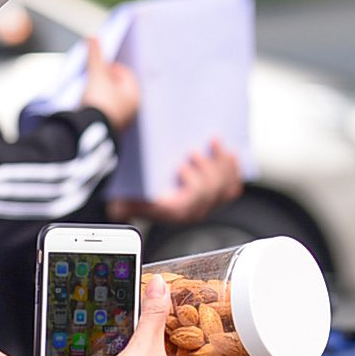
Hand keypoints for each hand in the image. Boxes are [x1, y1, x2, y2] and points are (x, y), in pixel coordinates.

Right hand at [81, 56, 139, 130]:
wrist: (89, 128)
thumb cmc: (99, 101)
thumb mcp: (96, 73)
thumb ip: (95, 55)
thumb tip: (93, 38)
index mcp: (135, 94)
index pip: (126, 74)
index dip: (112, 67)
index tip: (100, 66)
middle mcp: (132, 109)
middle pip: (120, 88)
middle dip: (106, 80)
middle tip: (94, 76)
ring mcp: (122, 120)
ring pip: (113, 101)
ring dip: (102, 93)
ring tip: (89, 90)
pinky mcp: (110, 128)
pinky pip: (106, 112)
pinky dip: (99, 106)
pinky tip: (88, 105)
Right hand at [116, 140, 242, 223]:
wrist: (135, 203)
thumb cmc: (130, 196)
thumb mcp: (122, 199)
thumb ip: (122, 202)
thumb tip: (121, 197)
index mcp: (174, 211)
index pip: (193, 200)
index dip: (193, 183)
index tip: (180, 165)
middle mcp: (192, 212)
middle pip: (210, 190)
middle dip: (207, 166)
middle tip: (195, 149)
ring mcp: (204, 205)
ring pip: (223, 186)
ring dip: (221, 163)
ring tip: (214, 143)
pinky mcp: (211, 197)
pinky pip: (230, 187)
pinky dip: (232, 170)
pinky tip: (231, 156)